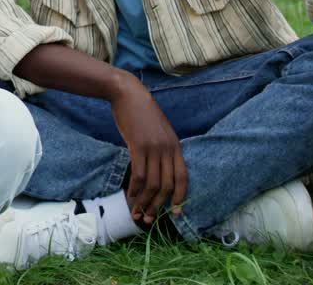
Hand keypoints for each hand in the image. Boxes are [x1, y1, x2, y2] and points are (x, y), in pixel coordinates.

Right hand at [108, 77, 188, 224]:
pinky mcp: (138, 146)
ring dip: (145, 202)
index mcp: (176, 146)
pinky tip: (130, 196)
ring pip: (153, 184)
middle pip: (167, 185)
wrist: (128, 94)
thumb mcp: (160, 131)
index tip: (174, 212)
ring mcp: (153, 148)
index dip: (180, 197)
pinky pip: (139, 175)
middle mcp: (167, 149)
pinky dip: (135, 189)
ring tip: (137, 212)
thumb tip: (160, 170)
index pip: (183, 177)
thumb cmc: (142, 113)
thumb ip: (163, 149)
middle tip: (148, 219)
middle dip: (158, 205)